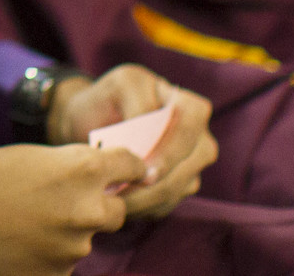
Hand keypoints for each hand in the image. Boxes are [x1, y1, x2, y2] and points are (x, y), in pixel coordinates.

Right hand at [0, 145, 143, 275]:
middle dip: (98, 207)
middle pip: (116, 211)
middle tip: (64, 203)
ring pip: (84, 239)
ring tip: (21, 223)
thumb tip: (99, 176)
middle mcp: (87, 209)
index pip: (131, 166)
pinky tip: (15, 244)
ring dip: (65, 233)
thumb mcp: (30, 157)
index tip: (133, 173)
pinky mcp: (58, 275)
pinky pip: (62, 263)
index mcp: (82, 170)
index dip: (131, 167)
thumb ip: (71, 166)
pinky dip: (46, 255)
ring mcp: (75, 248)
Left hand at [49, 65, 215, 218]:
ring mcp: (191, 165)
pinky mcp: (179, 186)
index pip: (190, 129)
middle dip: (155, 186)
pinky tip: (120, 204)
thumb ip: (139, 102)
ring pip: (178, 190)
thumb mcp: (122, 85)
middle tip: (120, 195)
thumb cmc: (109, 98)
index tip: (145, 172)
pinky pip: (168, 203)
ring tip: (113, 201)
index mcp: (188, 106)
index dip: (171, 153)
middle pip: (188, 167)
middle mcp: (198, 137)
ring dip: (146, 200)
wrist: (95, 118)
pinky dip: (144, 208)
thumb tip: (146, 133)